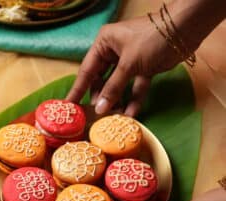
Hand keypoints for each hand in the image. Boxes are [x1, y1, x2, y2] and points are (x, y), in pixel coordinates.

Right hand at [67, 16, 181, 115]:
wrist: (185, 29)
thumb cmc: (151, 39)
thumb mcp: (128, 63)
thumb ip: (113, 88)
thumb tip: (99, 109)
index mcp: (104, 44)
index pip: (87, 70)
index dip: (78, 89)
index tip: (69, 104)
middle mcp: (114, 52)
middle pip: (102, 80)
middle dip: (101, 97)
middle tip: (96, 114)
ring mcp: (129, 61)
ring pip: (118, 85)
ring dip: (117, 100)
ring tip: (113, 116)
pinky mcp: (143, 69)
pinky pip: (134, 86)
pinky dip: (133, 98)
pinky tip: (131, 113)